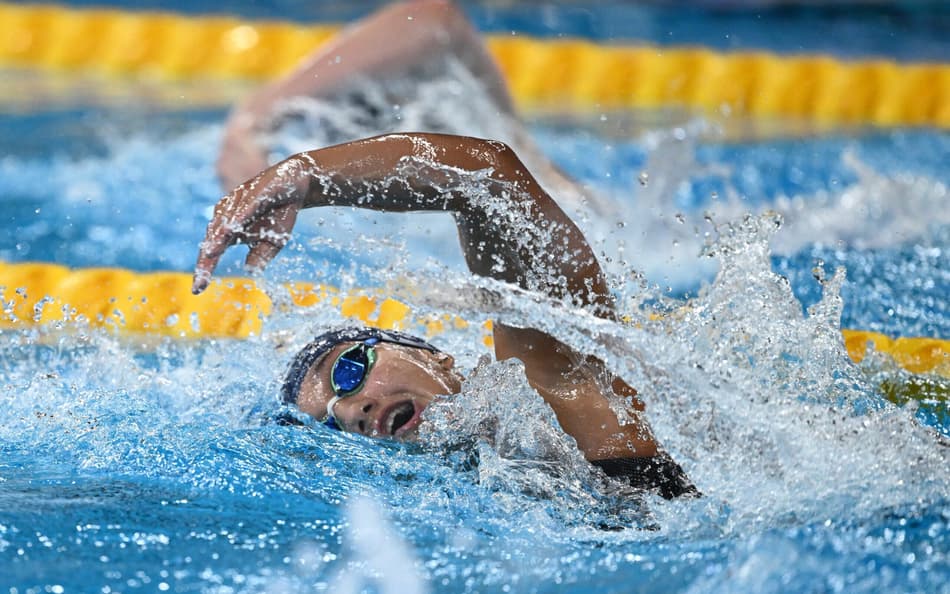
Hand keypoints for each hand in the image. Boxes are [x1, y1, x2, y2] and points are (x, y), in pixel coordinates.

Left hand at [192, 168, 304, 293]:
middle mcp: (226, 218)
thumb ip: (260, 256)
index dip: (205, 271)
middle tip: (200, 279)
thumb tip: (248, 271)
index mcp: (229, 232)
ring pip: (222, 225)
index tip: (198, 289)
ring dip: (215, 240)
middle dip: (206, 260)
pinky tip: (228, 231)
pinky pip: (240, 209)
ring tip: (209, 255)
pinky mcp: (250, 194)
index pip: (212, 253)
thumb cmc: (279, 214)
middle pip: (211, 241)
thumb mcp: (273, 241)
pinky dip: (233, 221)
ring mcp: (236, 204)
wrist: (295, 185)